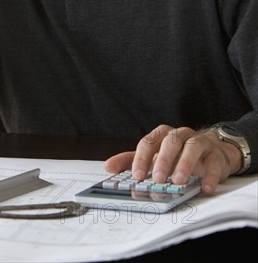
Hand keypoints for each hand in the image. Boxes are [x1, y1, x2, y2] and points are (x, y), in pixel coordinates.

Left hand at [104, 124, 243, 194]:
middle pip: (170, 142)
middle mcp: (179, 135)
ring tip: (178, 181)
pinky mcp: (215, 154)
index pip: (148, 142)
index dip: (141, 158)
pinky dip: (209, 175)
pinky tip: (204, 188)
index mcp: (161, 135)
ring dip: (184, 164)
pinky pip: (213, 162)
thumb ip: (131, 160)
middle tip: (157, 178)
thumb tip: (108, 166)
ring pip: (192, 147)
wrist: (210, 153)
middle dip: (162, 160)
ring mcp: (199, 142)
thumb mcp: (152, 157)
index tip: (136, 175)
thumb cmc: (176, 155)